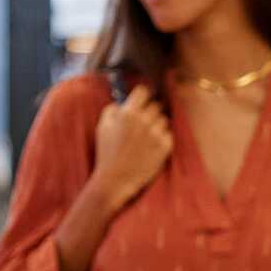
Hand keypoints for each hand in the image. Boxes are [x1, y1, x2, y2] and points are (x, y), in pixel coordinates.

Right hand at [92, 86, 171, 207]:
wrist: (116, 179)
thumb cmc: (107, 153)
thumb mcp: (102, 128)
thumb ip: (111, 110)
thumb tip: (121, 103)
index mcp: (128, 114)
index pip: (143, 91)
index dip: (142, 95)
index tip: (142, 99)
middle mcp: (144, 121)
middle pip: (155, 105)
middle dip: (149, 111)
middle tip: (143, 122)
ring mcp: (156, 134)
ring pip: (163, 120)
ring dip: (156, 125)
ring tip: (145, 137)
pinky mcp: (165, 146)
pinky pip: (168, 134)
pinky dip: (162, 138)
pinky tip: (151, 146)